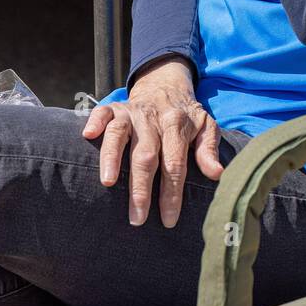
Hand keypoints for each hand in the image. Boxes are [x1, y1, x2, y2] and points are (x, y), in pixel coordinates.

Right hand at [81, 57, 224, 226]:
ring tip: (108, 183)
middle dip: (141, 188)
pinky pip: (103, 111)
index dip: (171, 193)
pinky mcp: (115, 107)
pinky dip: (95, 121)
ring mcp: (132, 112)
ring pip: (120, 134)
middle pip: (146, 155)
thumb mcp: (206, 127)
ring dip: (112, 157)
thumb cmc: (185, 116)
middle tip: (137, 218)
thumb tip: (218, 174)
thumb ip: (209, 150)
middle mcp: (154, 119)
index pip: (175, 164)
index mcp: (177, 126)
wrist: (167, 85)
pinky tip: (88, 135)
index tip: (168, 220)